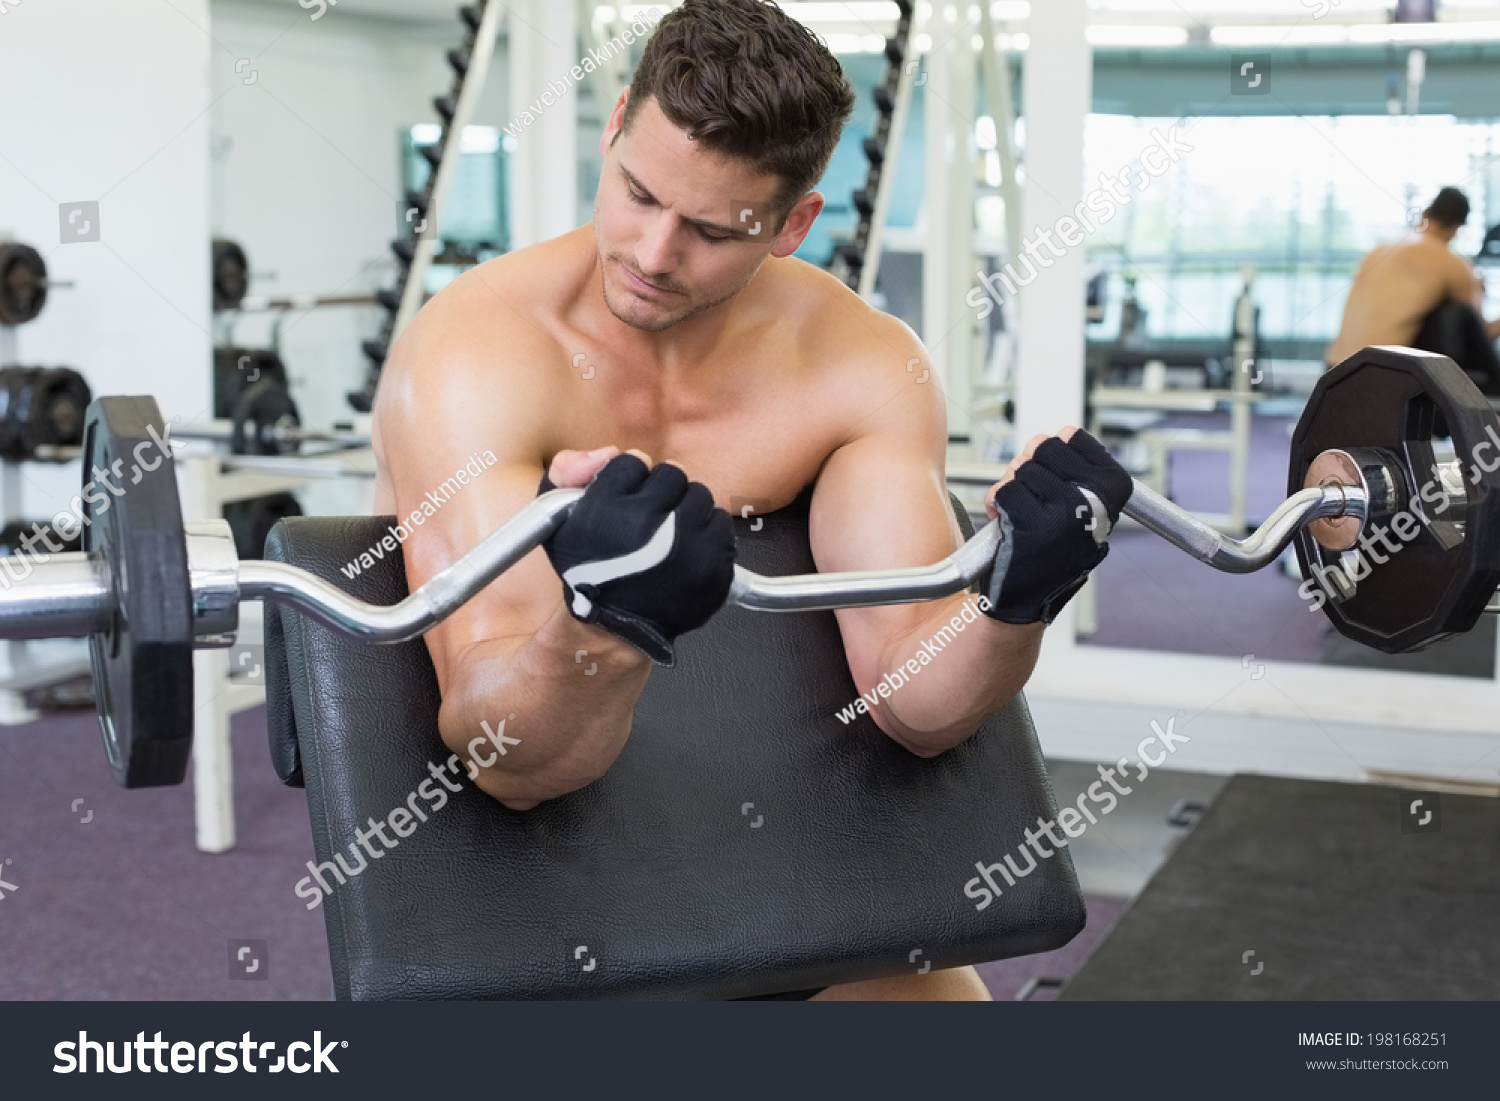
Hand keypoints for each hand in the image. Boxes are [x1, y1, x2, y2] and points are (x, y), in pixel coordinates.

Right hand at [539, 452, 734, 664]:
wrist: (616, 628)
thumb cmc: (589, 574)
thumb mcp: (556, 520)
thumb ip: (569, 470)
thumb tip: (609, 452)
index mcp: (605, 509)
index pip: (632, 462)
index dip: (630, 481)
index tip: (627, 501)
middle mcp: (646, 525)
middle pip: (671, 474)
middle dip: (662, 493)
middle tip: (652, 518)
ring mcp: (684, 545)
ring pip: (699, 495)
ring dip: (686, 511)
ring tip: (669, 535)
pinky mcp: (712, 564)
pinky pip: (720, 523)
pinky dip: (707, 533)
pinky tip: (687, 550)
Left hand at [981, 427, 1132, 624]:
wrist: (1027, 600)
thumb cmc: (1048, 548)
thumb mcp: (1074, 501)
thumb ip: (1068, 464)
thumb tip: (1062, 433)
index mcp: (1113, 489)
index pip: (1072, 437)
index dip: (1051, 457)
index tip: (1054, 484)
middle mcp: (1096, 501)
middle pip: (1045, 447)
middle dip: (1028, 469)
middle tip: (1031, 501)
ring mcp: (1065, 515)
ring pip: (1021, 469)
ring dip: (1011, 491)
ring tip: (1020, 518)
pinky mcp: (1033, 528)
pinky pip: (1002, 492)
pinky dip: (996, 507)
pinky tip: (1008, 529)